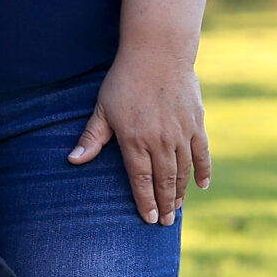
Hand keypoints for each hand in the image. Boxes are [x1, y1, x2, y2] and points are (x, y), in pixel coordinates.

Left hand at [69, 44, 209, 225]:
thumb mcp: (103, 108)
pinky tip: (202, 185)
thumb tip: (73, 160)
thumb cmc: (125, 80)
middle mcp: (160, 142)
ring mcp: (181, 133)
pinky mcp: (196, 123)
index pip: (141, 181)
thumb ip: (92, 137)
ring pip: (183, 171)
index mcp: (135, 141)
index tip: (148, 219)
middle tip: (165, 223)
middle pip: (164, 182)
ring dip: (181, 192)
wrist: (158, 53)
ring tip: (178, 208)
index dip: (145, 202)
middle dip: (165, 205)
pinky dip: (203, 170)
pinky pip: (202, 153)